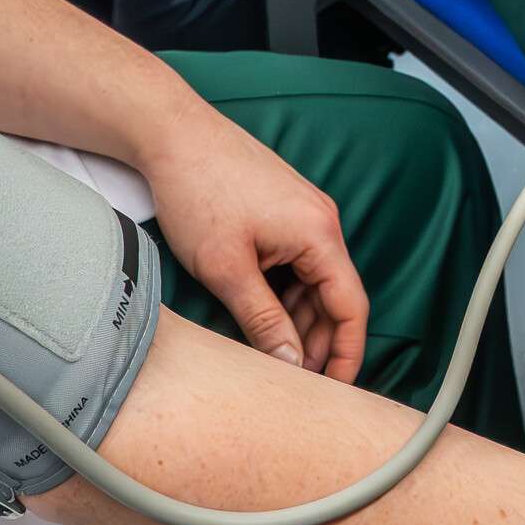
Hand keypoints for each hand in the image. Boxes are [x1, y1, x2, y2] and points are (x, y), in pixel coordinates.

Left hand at [131, 108, 369, 380]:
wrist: (173, 133)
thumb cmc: (199, 191)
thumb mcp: (227, 268)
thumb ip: (262, 320)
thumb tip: (288, 363)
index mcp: (319, 234)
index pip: (351, 306)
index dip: (347, 353)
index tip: (335, 390)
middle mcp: (320, 223)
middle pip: (334, 297)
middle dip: (318, 342)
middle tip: (293, 383)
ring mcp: (302, 216)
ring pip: (312, 283)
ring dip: (297, 320)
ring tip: (272, 356)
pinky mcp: (282, 213)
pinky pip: (295, 265)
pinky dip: (283, 295)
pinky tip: (261, 318)